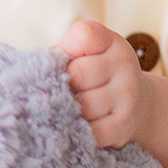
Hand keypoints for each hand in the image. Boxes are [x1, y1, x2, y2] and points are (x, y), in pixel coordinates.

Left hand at [61, 19, 151, 149]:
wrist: (138, 104)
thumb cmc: (96, 76)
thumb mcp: (86, 55)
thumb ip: (61, 56)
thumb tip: (29, 76)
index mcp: (112, 42)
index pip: (85, 35)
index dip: (68, 47)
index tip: (69, 58)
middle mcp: (124, 64)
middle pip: (78, 73)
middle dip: (66, 84)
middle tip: (68, 89)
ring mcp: (128, 95)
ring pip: (83, 105)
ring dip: (72, 110)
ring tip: (74, 108)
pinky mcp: (125, 124)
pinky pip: (92, 132)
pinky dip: (80, 131)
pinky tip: (81, 126)